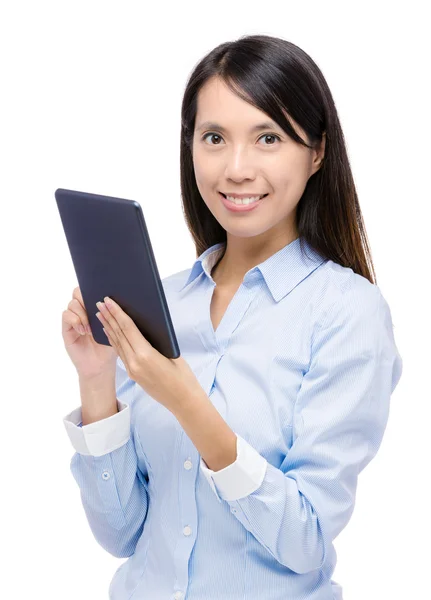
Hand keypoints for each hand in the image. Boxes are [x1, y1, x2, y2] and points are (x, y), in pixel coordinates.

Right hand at [62, 286, 116, 379]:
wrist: (101, 365)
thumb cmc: (109, 347)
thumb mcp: (116, 328)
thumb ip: (113, 313)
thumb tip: (114, 299)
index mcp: (95, 308)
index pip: (90, 289)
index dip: (93, 288)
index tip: (102, 296)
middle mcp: (83, 311)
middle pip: (78, 292)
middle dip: (85, 298)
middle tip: (94, 309)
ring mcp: (74, 320)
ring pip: (72, 303)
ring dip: (82, 314)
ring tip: (90, 328)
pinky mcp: (67, 329)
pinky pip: (66, 315)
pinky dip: (75, 321)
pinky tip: (83, 331)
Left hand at [95, 296, 201, 412]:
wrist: (182, 401)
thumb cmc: (183, 376)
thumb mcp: (171, 353)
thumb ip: (154, 341)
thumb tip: (142, 327)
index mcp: (145, 355)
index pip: (127, 328)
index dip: (117, 312)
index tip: (109, 301)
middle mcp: (134, 362)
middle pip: (119, 334)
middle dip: (109, 317)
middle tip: (99, 303)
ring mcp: (132, 370)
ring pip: (117, 344)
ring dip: (108, 328)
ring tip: (100, 314)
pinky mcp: (132, 375)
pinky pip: (120, 353)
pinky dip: (114, 340)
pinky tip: (109, 333)